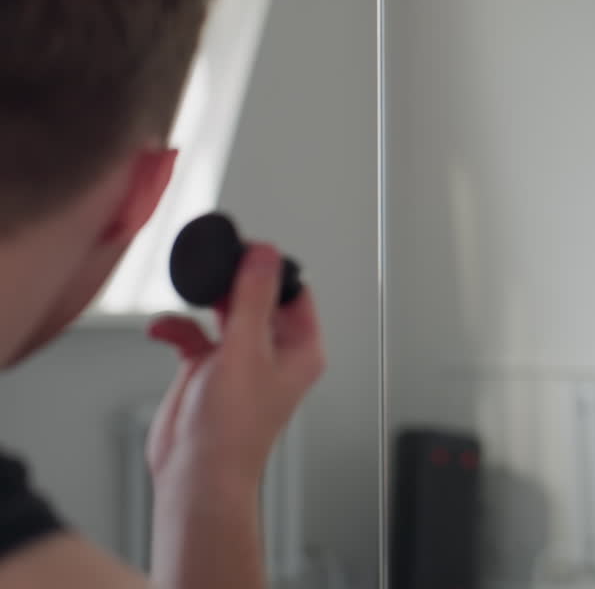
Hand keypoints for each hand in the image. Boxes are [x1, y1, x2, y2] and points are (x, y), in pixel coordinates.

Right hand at [145, 243, 325, 494]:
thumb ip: (252, 300)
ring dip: (206, 302)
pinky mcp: (209, 368)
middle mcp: (274, 352)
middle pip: (260, 298)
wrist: (194, 472)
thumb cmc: (231, 429)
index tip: (251, 252)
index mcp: (300, 349)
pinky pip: (195, 334)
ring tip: (193, 292)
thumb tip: (264, 255)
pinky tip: (163, 328)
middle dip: (237, 282)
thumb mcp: (244, 351)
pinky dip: (178, 327)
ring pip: (227, 312)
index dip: (275, 270)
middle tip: (216, 265)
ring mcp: (241, 359)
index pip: (296, 293)